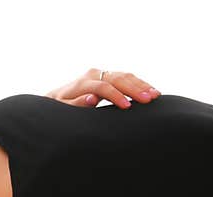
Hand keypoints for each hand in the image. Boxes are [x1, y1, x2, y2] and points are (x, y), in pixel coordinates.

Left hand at [45, 68, 160, 108]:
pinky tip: (151, 90)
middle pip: (117, 79)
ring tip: (155, 95)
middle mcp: (93, 74)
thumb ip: (76, 104)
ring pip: (124, 76)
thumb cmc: (60, 107)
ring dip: (141, 85)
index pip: (103, 87)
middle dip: (134, 89)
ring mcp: (101, 73)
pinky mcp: (108, 75)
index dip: (116, 96)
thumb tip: (92, 98)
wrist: (57, 98)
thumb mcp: (63, 108)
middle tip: (149, 99)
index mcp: (82, 82)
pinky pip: (126, 77)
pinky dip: (139, 83)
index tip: (127, 107)